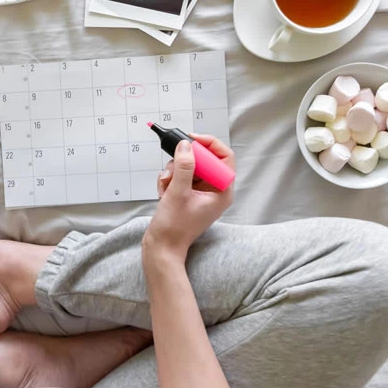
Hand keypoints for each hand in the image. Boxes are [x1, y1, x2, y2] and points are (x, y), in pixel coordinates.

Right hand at [144, 134, 234, 257]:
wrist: (162, 248)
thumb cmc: (174, 228)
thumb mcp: (178, 192)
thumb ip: (184, 166)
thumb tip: (186, 145)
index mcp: (222, 191)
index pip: (224, 157)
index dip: (209, 145)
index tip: (191, 140)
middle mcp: (215, 191)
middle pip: (204, 160)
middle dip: (184, 162)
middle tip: (172, 169)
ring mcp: (202, 194)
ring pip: (190, 168)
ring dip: (174, 172)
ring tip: (166, 186)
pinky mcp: (189, 195)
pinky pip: (181, 177)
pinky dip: (170, 180)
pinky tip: (164, 193)